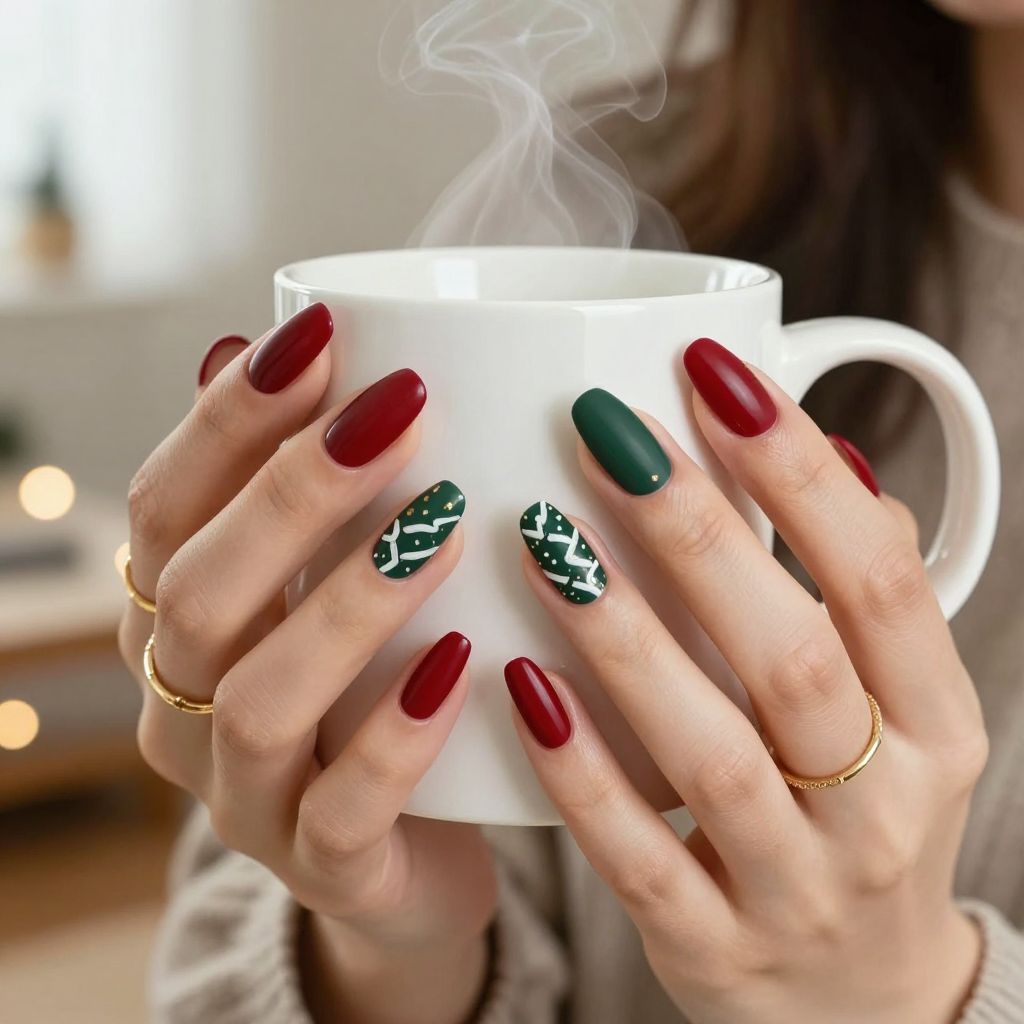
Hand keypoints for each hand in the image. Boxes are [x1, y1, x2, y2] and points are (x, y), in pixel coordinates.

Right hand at [119, 308, 494, 1023]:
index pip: (165, 506)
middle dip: (294, 493)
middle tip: (398, 412)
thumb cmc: (379, 682)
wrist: (418, 846)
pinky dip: (397, 734)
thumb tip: (248, 341)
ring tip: (443, 526)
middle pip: (200, 593)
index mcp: (179, 621)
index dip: (230, 419)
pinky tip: (459, 663)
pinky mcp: (322, 867)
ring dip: (350, 603)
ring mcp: (246, 796)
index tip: (320, 333)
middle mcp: (185, 706)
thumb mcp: (335, 578)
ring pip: (259, 701)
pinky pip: (343, 811)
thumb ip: (301, 485)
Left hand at [508, 340, 986, 1023]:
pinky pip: (640, 858)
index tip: (713, 372)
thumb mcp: (903, 716)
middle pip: (790, 655)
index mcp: (936, 725)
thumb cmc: (864, 814)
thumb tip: (827, 457)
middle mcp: (879, 807)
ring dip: (623, 637)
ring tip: (540, 534)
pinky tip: (519, 683)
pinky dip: (582, 770)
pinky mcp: (712, 949)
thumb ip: (864, 598)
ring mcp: (795, 888)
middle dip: (696, 531)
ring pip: (712, 753)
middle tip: (603, 430)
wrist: (863, 1006)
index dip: (795, 471)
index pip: (876, 580)